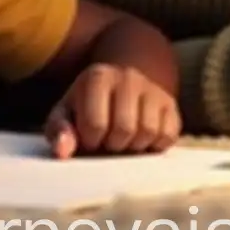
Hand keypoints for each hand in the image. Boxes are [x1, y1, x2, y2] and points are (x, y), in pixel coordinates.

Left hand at [43, 63, 179, 158]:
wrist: (120, 83)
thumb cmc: (86, 106)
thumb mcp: (66, 113)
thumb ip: (59, 131)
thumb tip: (63, 152)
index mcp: (98, 77)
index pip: (95, 124)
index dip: (90, 140)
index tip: (88, 137)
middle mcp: (128, 77)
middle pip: (124, 129)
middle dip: (113, 144)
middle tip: (107, 141)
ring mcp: (152, 89)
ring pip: (149, 132)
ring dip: (134, 146)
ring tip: (123, 140)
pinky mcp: (170, 104)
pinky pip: (168, 135)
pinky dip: (155, 145)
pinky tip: (141, 139)